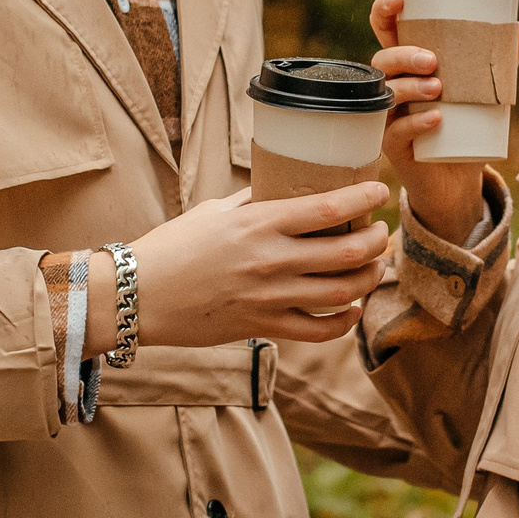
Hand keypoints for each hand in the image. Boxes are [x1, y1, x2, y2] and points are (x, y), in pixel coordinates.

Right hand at [102, 183, 392, 349]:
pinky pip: (318, 330)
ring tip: (374, 266)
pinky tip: (351, 308)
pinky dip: (344, 321)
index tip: (380, 193)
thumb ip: (252, 201)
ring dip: (368, 278)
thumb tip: (281, 187)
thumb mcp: (213, 212)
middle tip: (381, 233)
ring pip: (341, 292)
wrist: (137, 296)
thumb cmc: (171, 248)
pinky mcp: (262, 327)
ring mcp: (269, 297)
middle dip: (376, 242)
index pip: (328, 208)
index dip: (363, 199)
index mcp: (258, 223)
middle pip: (347, 252)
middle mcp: (269, 260)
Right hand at [370, 0, 500, 244]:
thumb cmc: (464, 126)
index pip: (386, 32)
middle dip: (403, 55)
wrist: (457, 180)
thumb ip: (495, 64)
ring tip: (438, 88)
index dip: (384, 12)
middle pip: (382, 61)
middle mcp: (392, 87)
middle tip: (432, 60)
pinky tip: (436, 120)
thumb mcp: (481, 93)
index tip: (398, 0)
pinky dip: (416, 124)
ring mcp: (389, 117)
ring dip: (409, 87)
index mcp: (408, 65)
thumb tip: (516, 30)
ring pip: (385, 94)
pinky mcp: (394, 147)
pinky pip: (395, 132)